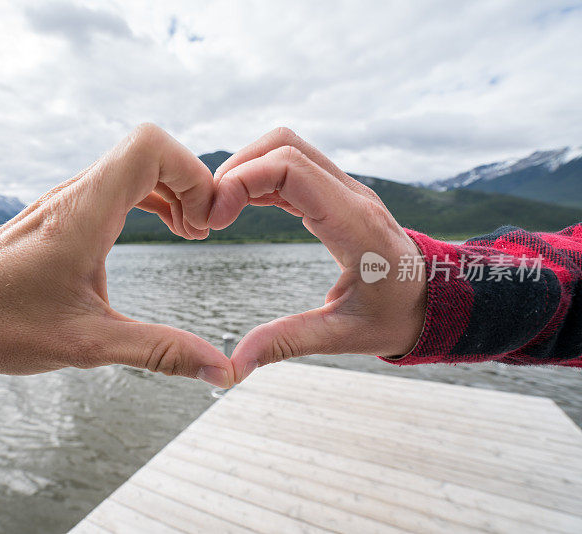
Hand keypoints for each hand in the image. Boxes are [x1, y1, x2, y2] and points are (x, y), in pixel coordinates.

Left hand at [0, 124, 233, 411]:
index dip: (192, 173)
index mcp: (84, 214)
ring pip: (132, 166)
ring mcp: (65, 200)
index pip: (150, 146)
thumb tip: (220, 371)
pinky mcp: (59, 213)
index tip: (204, 223)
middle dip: (190, 184)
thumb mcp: (89, 345)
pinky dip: (148, 199)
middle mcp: (74, 195)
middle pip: (149, 151)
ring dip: (170, 192)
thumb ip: (160, 352)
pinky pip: (115, 184)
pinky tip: (156, 233)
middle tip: (201, 232)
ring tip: (187, 234)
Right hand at [208, 128, 426, 381]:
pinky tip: (238, 209)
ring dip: (245, 170)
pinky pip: (291, 168)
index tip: (215, 221)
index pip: (291, 169)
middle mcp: (351, 195)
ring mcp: (345, 189)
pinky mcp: (336, 194)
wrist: (437, 299)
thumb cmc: (396, 317)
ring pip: (285, 148)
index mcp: (356, 224)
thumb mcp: (343, 336)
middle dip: (236, 170)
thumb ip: (286, 343)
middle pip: (283, 144)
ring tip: (218, 211)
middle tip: (209, 214)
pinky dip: (259, 179)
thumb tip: (232, 366)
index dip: (242, 182)